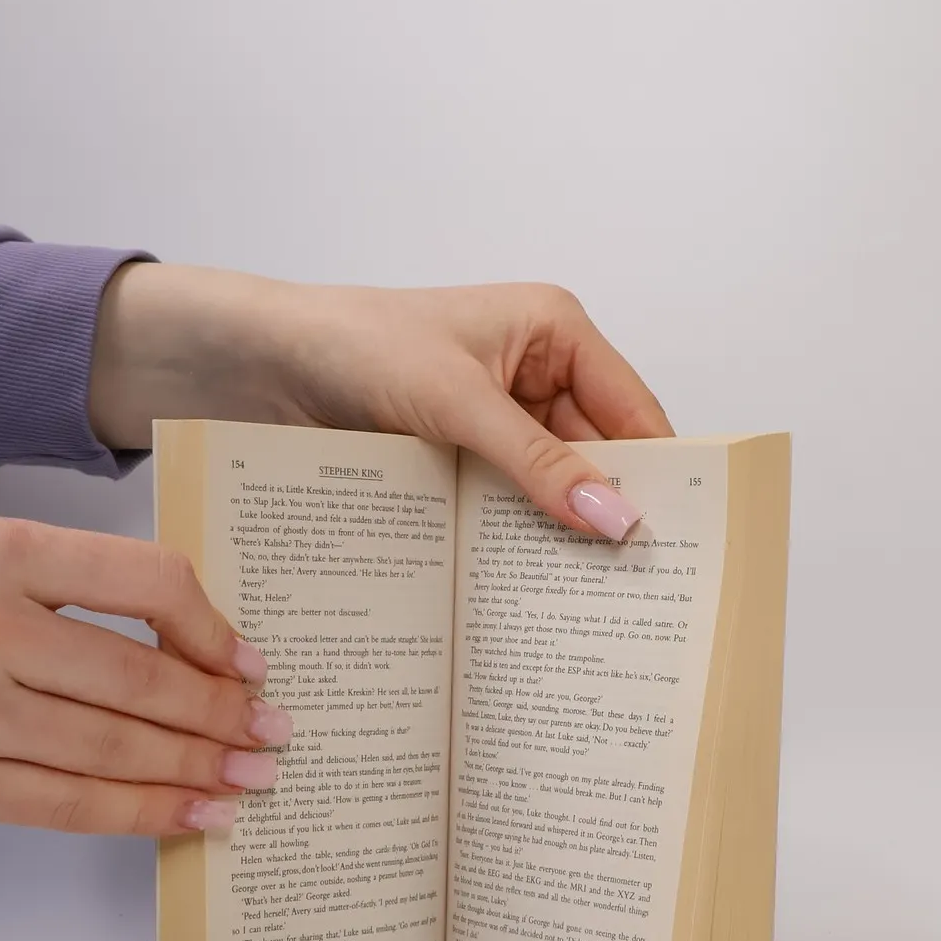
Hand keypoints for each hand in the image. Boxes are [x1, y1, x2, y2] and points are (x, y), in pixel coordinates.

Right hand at [0, 516, 288, 834]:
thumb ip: (68, 582)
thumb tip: (187, 643)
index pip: (146, 582)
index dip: (214, 629)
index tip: (248, 662)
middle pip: (142, 681)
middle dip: (224, 716)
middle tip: (277, 735)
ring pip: (115, 751)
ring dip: (199, 770)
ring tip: (253, 780)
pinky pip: (67, 806)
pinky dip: (141, 813)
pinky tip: (192, 814)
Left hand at [87, 265, 673, 537]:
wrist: (258, 362)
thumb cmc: (355, 343)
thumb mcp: (458, 402)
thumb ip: (538, 464)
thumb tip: (616, 520)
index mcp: (556, 331)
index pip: (634, 412)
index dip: (659, 475)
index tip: (682, 545)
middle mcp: (537, 373)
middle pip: (598, 458)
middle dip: (609, 515)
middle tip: (641, 595)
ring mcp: (497, 420)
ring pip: (551, 490)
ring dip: (559, 539)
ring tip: (590, 609)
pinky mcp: (459, 459)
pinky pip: (504, 507)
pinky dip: (512, 545)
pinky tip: (525, 594)